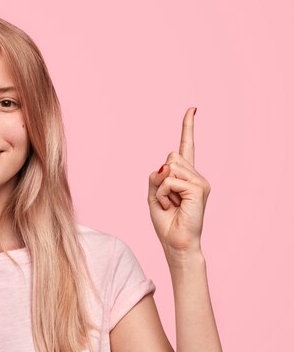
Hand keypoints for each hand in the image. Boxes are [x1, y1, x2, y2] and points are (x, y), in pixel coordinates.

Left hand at [147, 107, 210, 259]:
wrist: (176, 243)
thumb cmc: (166, 220)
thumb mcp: (152, 194)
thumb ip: (155, 176)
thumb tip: (166, 165)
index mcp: (185, 175)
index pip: (186, 146)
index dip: (188, 127)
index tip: (192, 109)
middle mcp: (195, 175)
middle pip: (169, 157)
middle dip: (159, 178)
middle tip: (166, 199)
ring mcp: (200, 181)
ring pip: (168, 168)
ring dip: (160, 188)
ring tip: (170, 203)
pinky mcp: (199, 188)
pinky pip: (169, 180)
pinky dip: (163, 194)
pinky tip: (173, 206)